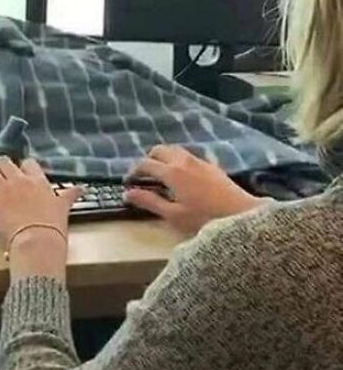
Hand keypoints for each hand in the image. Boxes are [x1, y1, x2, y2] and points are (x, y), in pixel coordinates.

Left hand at [0, 157, 81, 280]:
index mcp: (37, 180)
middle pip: (4, 160)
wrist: (38, 242)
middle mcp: (18, 180)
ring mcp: (3, 190)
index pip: (27, 162)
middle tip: (1, 177)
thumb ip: (70, 195)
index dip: (22, 167)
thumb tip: (82, 189)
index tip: (21, 174)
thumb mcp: (64, 207)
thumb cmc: (53, 227)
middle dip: (1, 167)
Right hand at [124, 145, 264, 234]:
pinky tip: (184, 177)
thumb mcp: (173, 215)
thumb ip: (149, 202)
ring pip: (175, 150)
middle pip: (159, 150)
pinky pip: (190, 156)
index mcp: (171, 172)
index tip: (129, 182)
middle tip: (145, 177)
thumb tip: (127, 194)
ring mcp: (200, 161)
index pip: (145, 164)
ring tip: (163, 176)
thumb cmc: (205, 220)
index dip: (133, 171)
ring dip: (164, 158)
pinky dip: (180, 161)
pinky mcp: (212, 166)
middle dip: (148, 160)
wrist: (242, 217)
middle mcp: (184, 160)